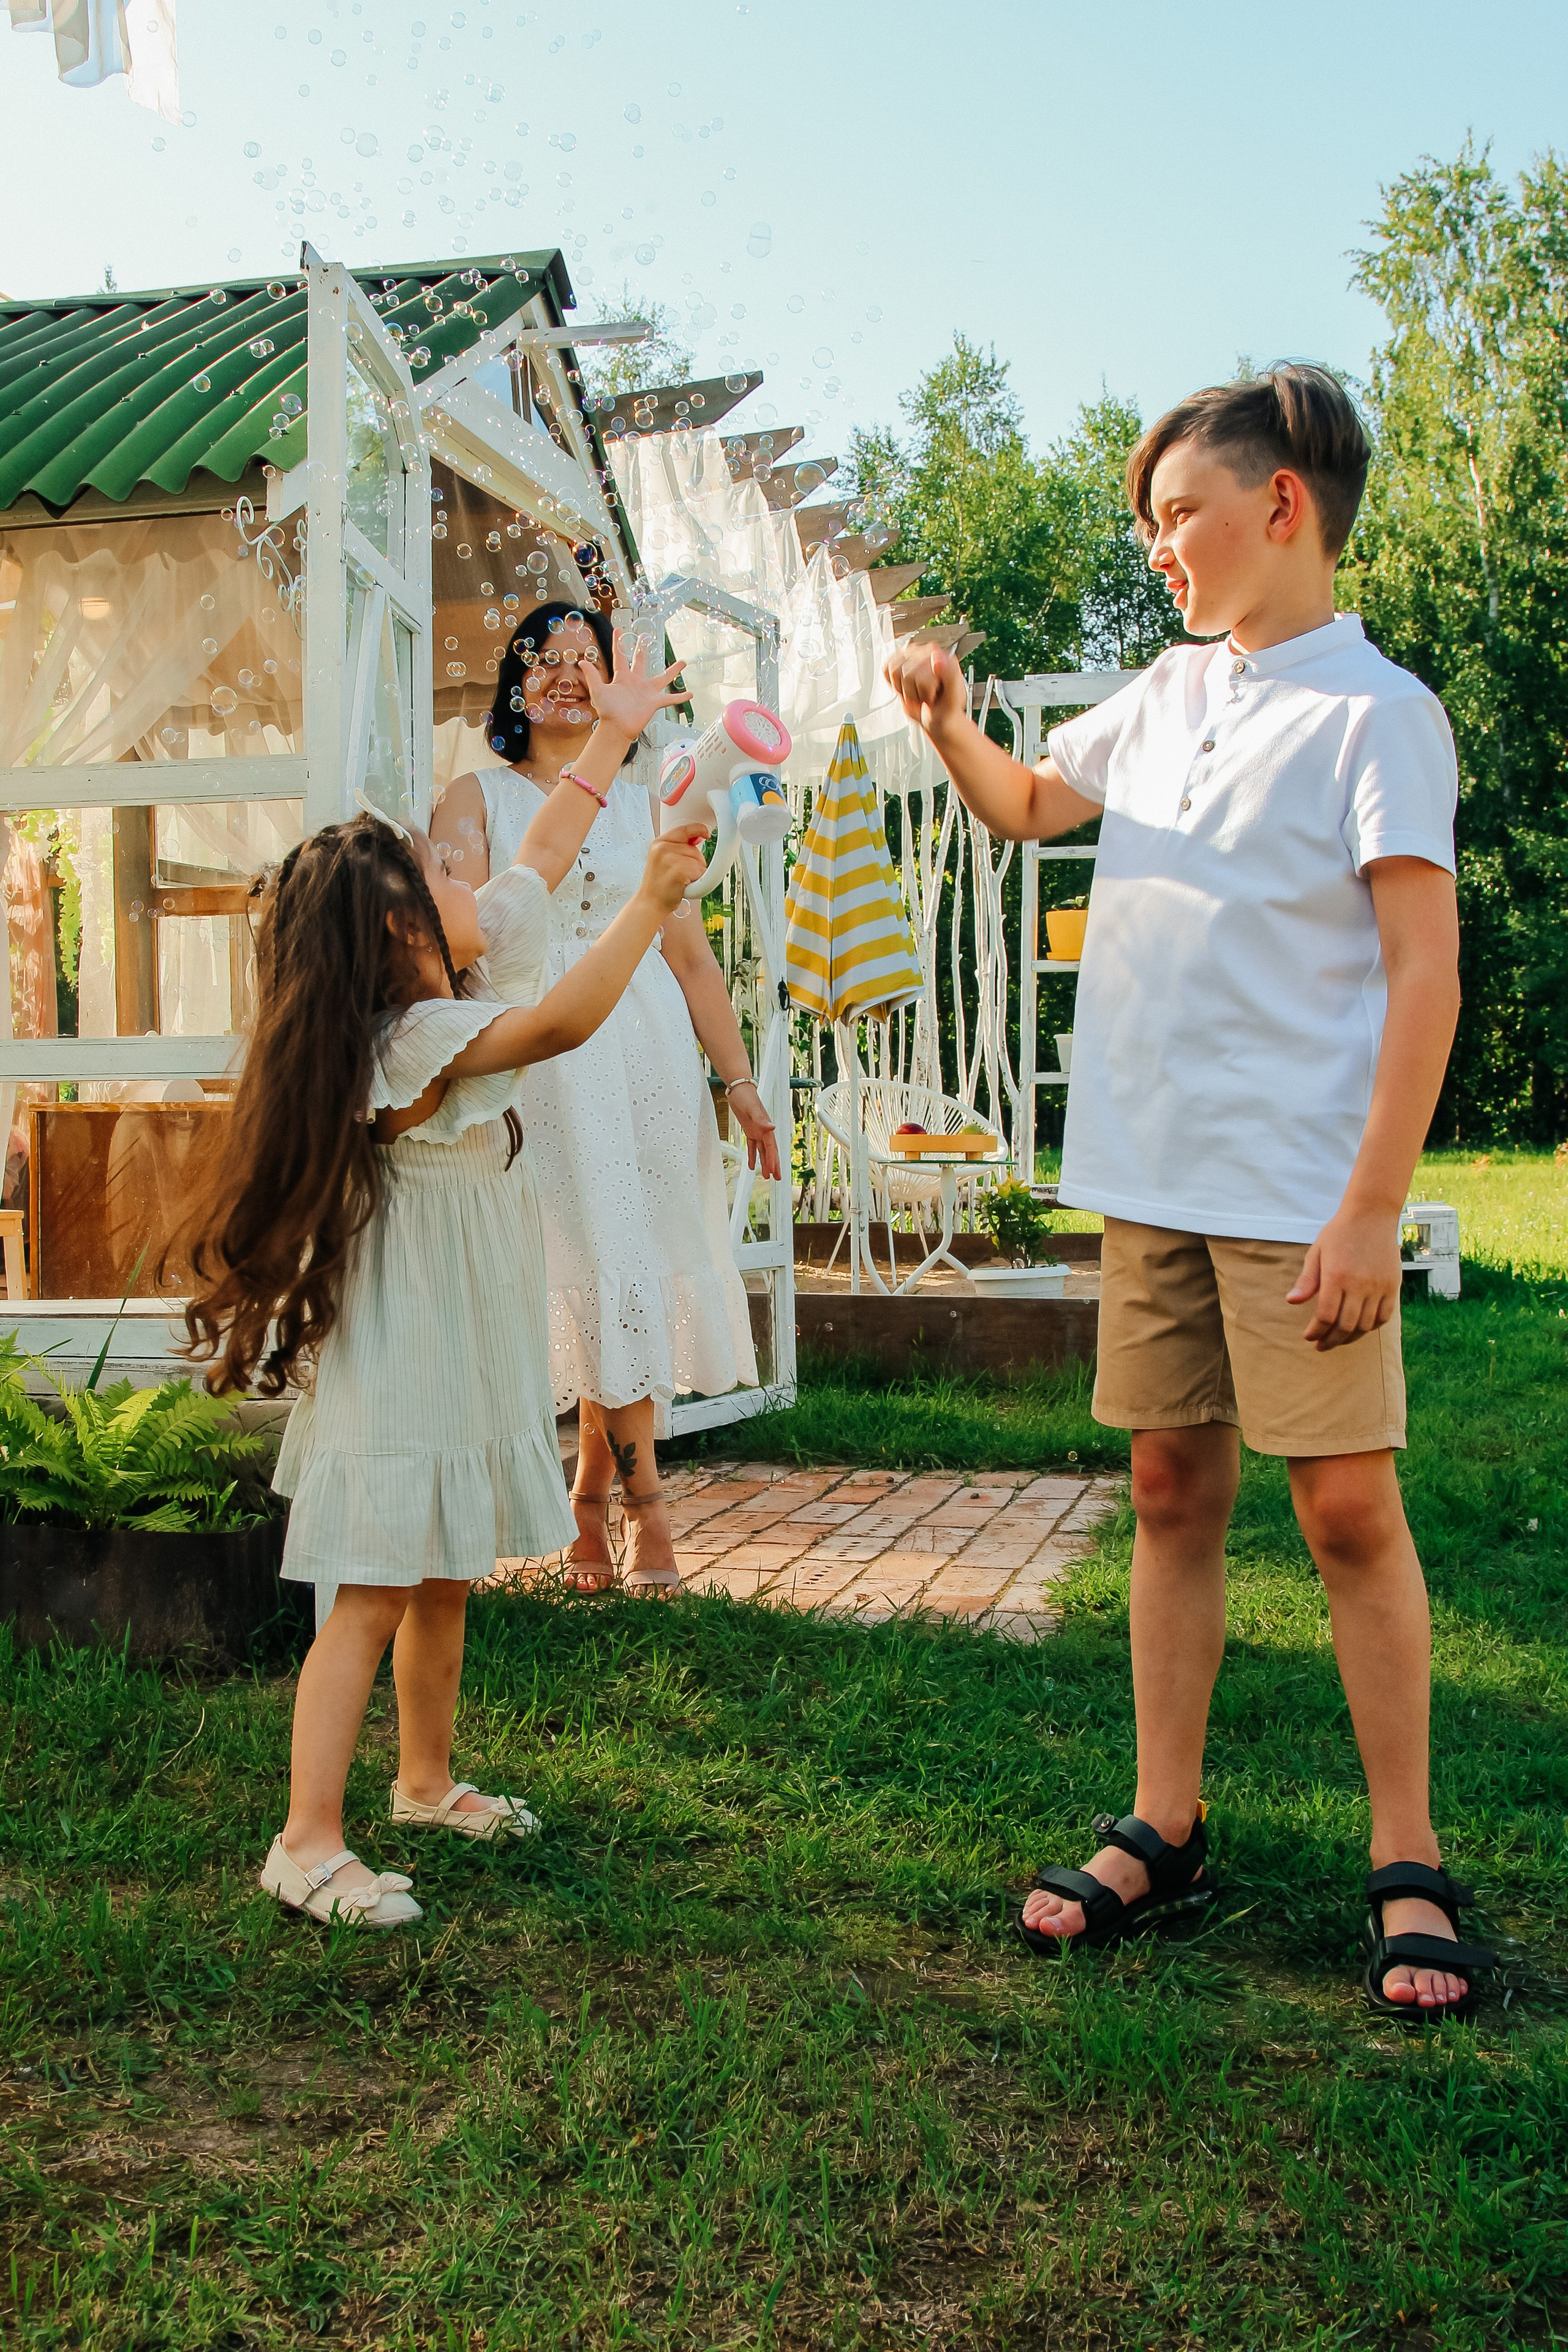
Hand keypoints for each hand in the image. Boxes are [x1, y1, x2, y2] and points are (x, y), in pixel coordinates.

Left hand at [586, 628, 687, 742]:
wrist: (616, 728)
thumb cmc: (607, 711)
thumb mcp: (598, 691)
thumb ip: (592, 676)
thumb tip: (582, 662)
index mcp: (622, 677)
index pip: (620, 656)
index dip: (618, 643)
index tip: (619, 630)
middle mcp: (635, 682)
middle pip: (640, 661)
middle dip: (643, 650)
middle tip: (646, 638)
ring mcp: (646, 692)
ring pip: (662, 678)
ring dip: (673, 671)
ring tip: (682, 662)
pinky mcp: (654, 702)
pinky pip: (670, 698)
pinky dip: (680, 697)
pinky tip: (690, 694)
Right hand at [639, 828, 707, 912]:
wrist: (650, 903)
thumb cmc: (658, 885)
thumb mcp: (663, 859)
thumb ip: (679, 847)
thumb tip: (699, 837)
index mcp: (659, 843)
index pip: (684, 829)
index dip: (698, 829)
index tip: (706, 833)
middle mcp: (662, 848)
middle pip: (695, 850)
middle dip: (694, 862)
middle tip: (680, 875)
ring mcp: (669, 858)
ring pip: (699, 861)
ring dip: (696, 873)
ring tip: (681, 881)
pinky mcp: (678, 870)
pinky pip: (700, 872)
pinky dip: (697, 881)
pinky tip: (684, 885)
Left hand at [724, 1079, 781, 1179]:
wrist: (739, 1089)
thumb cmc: (746, 1097)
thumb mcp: (752, 1109)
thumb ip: (761, 1120)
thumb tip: (772, 1128)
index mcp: (766, 1128)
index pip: (771, 1148)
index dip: (773, 1160)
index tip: (775, 1172)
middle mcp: (764, 1131)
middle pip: (770, 1151)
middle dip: (773, 1165)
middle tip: (776, 1178)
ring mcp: (757, 1130)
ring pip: (762, 1151)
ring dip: (764, 1162)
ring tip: (766, 1175)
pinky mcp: (749, 1129)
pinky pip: (752, 1146)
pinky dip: (752, 1155)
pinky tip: (751, 1164)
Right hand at [884, 641, 967, 742]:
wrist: (938, 717)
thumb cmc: (947, 708)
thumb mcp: (955, 697)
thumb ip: (951, 674)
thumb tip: (936, 656)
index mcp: (943, 656)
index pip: (922, 670)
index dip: (925, 688)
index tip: (934, 694)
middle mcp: (927, 652)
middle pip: (907, 673)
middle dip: (915, 691)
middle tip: (926, 695)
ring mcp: (912, 656)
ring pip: (895, 671)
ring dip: (905, 690)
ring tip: (918, 692)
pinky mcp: (900, 662)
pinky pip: (886, 669)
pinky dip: (895, 685)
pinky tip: (907, 688)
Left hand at [1288, 1206, 1402, 1349]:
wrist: (1371, 1215)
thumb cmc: (1339, 1233)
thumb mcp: (1317, 1252)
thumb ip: (1307, 1280)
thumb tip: (1291, 1301)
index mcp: (1336, 1276)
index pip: (1325, 1315)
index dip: (1316, 1331)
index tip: (1309, 1337)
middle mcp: (1359, 1284)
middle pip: (1345, 1326)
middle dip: (1331, 1340)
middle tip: (1321, 1345)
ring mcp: (1378, 1286)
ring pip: (1365, 1325)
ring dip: (1350, 1338)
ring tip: (1338, 1339)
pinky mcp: (1392, 1286)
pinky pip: (1383, 1316)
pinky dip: (1371, 1327)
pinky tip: (1359, 1329)